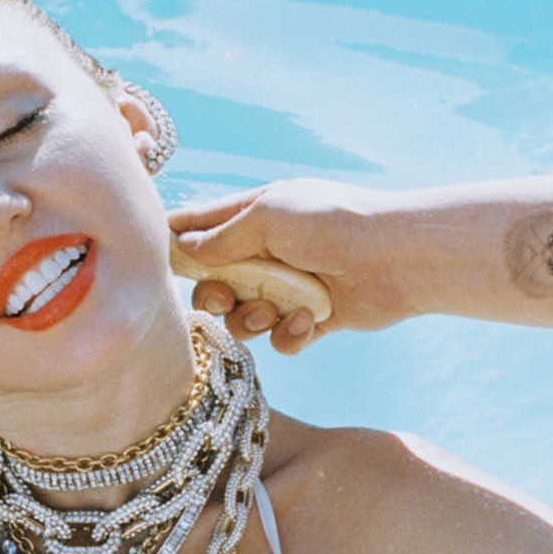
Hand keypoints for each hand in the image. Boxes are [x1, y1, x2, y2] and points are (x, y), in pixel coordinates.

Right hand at [169, 179, 414, 353]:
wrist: (398, 259)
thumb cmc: (335, 224)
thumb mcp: (270, 217)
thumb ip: (223, 237)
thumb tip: (185, 248)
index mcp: (257, 215)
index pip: (203, 224)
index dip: (176, 239)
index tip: (154, 256)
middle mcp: (270, 251)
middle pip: (216, 281)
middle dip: (216, 295)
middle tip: (227, 298)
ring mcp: (290, 286)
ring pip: (244, 316)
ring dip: (252, 319)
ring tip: (273, 312)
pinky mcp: (312, 319)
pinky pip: (280, 338)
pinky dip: (289, 335)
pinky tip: (309, 324)